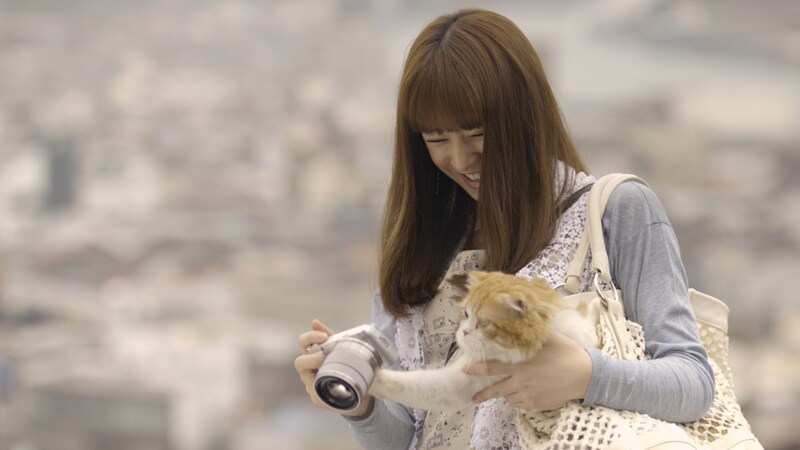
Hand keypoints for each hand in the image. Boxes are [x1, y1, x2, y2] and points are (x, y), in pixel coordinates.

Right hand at [294, 319, 373, 416]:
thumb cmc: (343, 365)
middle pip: (299, 362)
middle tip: (325, 357)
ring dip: (318, 374)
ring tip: (332, 370)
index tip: (324, 337)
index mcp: (311, 354)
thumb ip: (328, 336)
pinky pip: (317, 395)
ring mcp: (310, 385)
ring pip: (307, 379)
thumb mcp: (338, 348)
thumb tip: (314, 321)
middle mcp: (307, 370)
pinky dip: (326, 390)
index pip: (303, 343)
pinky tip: (336, 387)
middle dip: (312, 358)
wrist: (357, 389)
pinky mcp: (317, 398)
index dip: (310, 337)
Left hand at [464, 330, 592, 410]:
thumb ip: (531, 332)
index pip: (492, 368)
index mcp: (521, 365)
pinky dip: (516, 400)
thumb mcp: (549, 337)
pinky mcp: (537, 405)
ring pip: (508, 398)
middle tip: (471, 397)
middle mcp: (522, 381)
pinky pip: (520, 405)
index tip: (465, 370)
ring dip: (504, 394)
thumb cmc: (567, 353)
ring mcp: (529, 395)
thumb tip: (520, 315)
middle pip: (495, 390)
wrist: (586, 375)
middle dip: (481, 394)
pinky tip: (520, 393)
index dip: (477, 369)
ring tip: (505, 389)